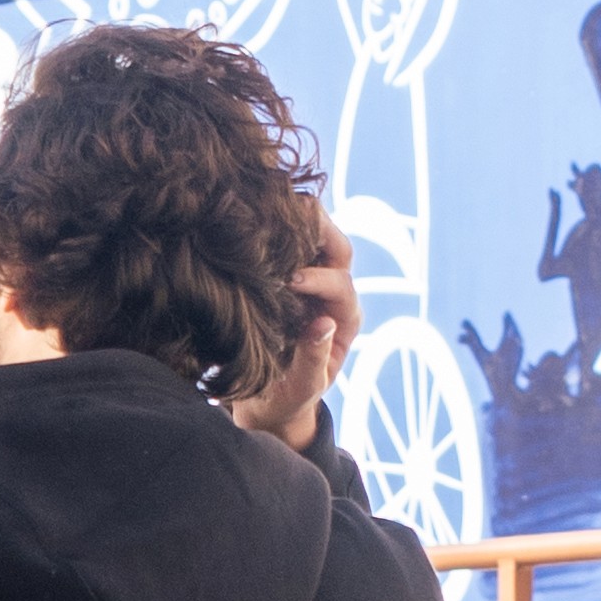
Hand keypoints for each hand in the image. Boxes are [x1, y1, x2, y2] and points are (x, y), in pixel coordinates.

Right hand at [233, 218, 359, 448]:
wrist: (269, 397)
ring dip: (299, 217)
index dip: (319, 279)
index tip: (290, 281)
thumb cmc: (288, 395)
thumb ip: (314, 358)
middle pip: (339, 248)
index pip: (341, 286)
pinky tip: (256, 213)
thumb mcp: (303, 386)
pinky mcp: (292, 272)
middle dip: (319, 227)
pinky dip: (278, 225)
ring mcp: (314, 279)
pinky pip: (292, 241)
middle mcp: (335, 294)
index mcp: (344, 319)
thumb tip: (323, 324)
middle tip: (288, 214)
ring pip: (318, 236)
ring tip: (271, 203)